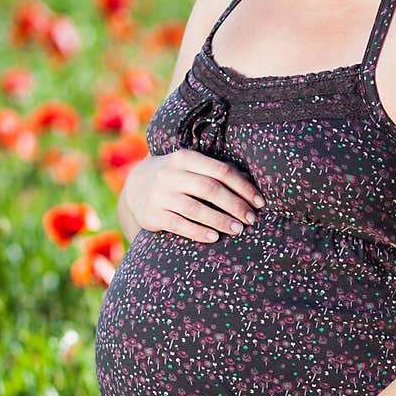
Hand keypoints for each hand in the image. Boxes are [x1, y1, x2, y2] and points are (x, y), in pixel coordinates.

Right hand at [123, 150, 264, 243]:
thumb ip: (215, 171)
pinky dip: (198, 232)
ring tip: (238, 230)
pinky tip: (214, 238)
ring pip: (195, 208)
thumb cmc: (176, 177)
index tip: (260, 202)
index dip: (243, 187)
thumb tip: (250, 180)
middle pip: (210, 189)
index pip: (220, 170)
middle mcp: (170, 174)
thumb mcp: (190, 167)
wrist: (135, 187)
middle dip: (235, 205)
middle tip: (251, 219)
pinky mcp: (152, 214)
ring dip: (220, 220)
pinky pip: (179, 225)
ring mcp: (159, 194)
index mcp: (185, 158)